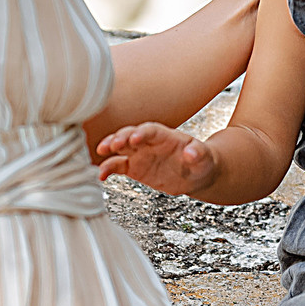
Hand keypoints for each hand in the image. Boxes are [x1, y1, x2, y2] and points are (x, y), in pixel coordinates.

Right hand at [95, 122, 220, 195]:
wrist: (196, 173)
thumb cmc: (201, 161)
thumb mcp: (204, 157)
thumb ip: (198, 153)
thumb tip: (191, 153)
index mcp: (165, 136)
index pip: (151, 130)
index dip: (142, 133)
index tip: (135, 138)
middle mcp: (149, 142)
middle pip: (131, 134)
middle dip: (122, 137)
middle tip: (113, 144)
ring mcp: (140, 153)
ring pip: (120, 146)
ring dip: (110, 146)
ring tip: (101, 150)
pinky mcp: (134, 167)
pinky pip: (117, 166)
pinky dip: (108, 168)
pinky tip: (101, 175)